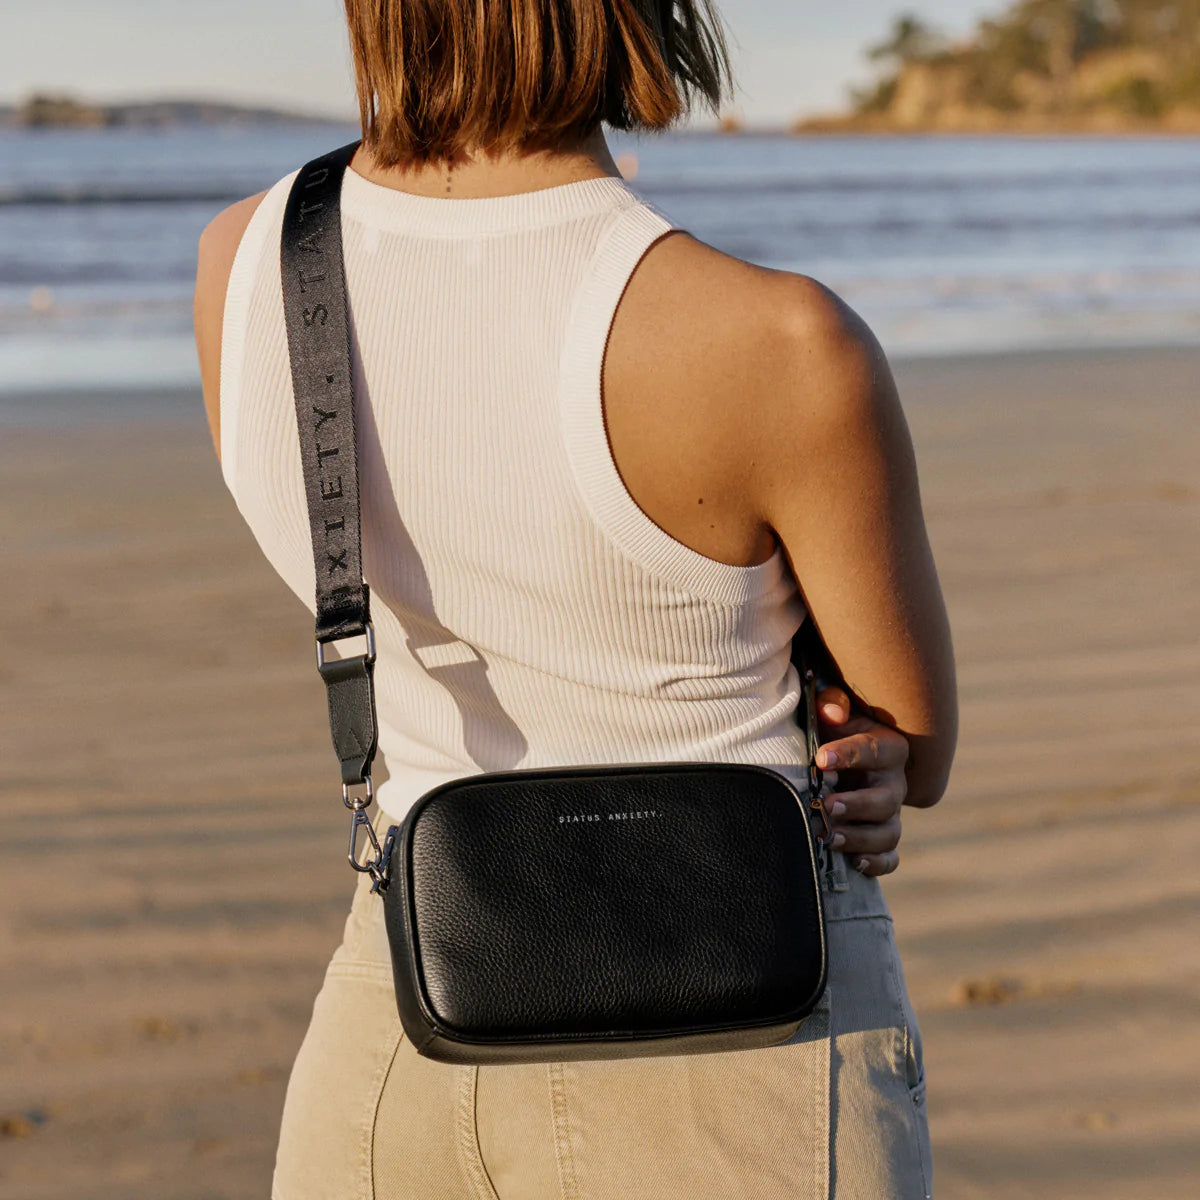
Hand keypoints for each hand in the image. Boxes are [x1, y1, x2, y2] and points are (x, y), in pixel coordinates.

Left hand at [813, 685, 907, 876]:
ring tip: (831, 837)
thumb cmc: (833, 732)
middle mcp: (894, 783)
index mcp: (887, 748)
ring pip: (888, 832)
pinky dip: (876, 863)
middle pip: (886, 799)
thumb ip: (832, 703)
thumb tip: (832, 709)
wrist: (835, 760)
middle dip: (857, 805)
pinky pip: (889, 857)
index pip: (875, 751)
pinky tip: (854, 862)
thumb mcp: (832, 713)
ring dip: (861, 837)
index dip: (850, 755)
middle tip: (827, 806)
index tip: (821, 759)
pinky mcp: (881, 838)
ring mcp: (889, 814)